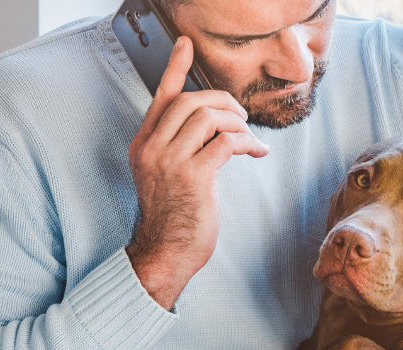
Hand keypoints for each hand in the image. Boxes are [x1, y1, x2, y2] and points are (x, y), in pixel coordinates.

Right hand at [126, 37, 268, 309]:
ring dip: (239, 122)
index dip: (176, 68)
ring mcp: (171, 162)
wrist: (166, 252)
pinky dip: (249, 143)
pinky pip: (227, 143)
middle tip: (242, 116)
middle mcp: (152, 148)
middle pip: (191, 101)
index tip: (186, 45)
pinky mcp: (194, 178)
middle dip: (224, 102)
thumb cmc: (174, 215)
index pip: (161, 96)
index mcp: (144, 143)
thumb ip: (180, 146)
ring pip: (209, 118)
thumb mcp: (166, 174)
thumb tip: (216, 123)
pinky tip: (258, 152)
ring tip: (250, 137)